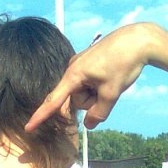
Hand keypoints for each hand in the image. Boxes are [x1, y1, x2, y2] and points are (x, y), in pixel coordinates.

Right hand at [25, 25, 150, 131]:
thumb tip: (89, 125)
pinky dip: (99, 86)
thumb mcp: (112, 93)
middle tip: (109, 89)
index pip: (54, 101)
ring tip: (111, 80)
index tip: (28, 127)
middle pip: (76, 100)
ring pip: (84, 93)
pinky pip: (89, 84)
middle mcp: (73, 69)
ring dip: (97, 94)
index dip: (41, 116)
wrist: (138, 39)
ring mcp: (80, 65)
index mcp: (74, 74)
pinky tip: (111, 75)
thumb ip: (98, 113)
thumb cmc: (124, 63)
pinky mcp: (88, 64)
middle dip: (91, 101)